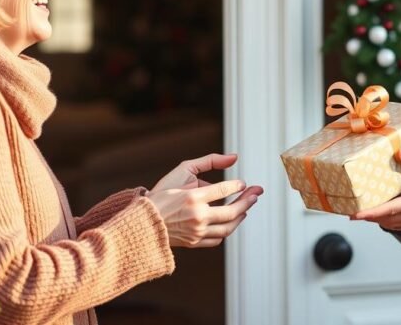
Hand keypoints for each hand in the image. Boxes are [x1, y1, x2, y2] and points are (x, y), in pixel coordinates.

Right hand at [147, 153, 263, 247]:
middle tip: (256, 193)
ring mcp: (196, 232)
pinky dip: (227, 229)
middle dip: (248, 201)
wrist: (143, 222)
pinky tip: (230, 220)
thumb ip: (209, 161)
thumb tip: (234, 157)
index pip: (223, 190)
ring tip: (246, 207)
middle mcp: (197, 216)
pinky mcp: (195, 242)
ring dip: (241, 216)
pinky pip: (218, 238)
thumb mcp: (182, 171)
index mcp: (192, 197)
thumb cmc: (161, 194)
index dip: (237, 186)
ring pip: (228, 227)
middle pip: (231, 211)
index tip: (243, 183)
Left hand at [351, 148, 400, 231]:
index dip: (370, 214)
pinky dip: (389, 220)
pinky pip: (400, 224)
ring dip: (378, 219)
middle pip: (385, 220)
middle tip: (353, 212)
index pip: (387, 211)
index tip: (355, 215)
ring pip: (392, 224)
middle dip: (369, 217)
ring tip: (365, 212)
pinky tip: (385, 213)